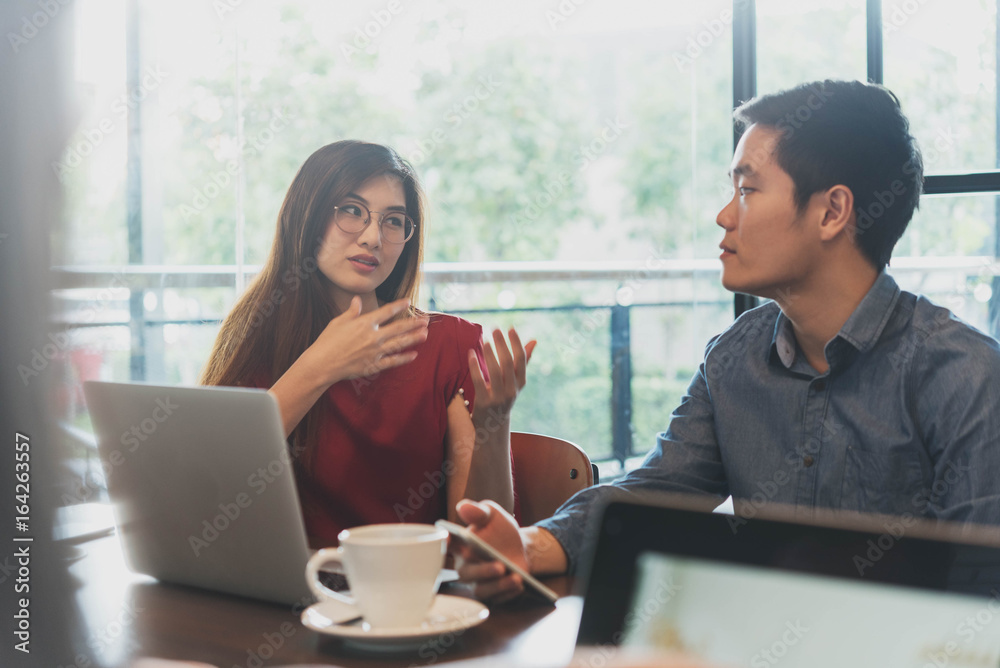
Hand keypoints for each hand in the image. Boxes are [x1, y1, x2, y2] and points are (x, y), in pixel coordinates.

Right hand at [307, 296, 427, 386]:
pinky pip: (392, 361)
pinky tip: (414, 355)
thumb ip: (352, 311)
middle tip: (426, 320)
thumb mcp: (338, 322)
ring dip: (413, 339)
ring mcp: (375, 352)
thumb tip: (357, 300)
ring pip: (399, 344)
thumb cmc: (327, 341)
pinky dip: (403, 358)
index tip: (409, 302)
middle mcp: (373, 337)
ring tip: (425, 334)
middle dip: (413, 323)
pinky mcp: (373, 365)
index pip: (386, 312)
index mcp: (364, 323)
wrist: (322, 364)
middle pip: (398, 328)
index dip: (399, 306)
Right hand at [452, 499, 527, 602]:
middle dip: (483, 572)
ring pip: (481, 590)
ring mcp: (479, 581)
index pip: (446, 546)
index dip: (441, 544)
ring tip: (515, 578)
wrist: (520, 545)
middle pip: (466, 574)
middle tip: (500, 567)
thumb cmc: (499, 529)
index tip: (447, 538)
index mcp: (461, 545)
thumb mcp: (491, 514)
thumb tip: (463, 507)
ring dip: (498, 586)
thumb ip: (478, 512)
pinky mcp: (493, 593)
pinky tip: (520, 583)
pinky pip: (498, 598)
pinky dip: (509, 592)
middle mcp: (466, 566)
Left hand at [468, 327, 536, 420]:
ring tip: (485, 340)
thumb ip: (523, 361)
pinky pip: (479, 381)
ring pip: (495, 371)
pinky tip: (471, 354)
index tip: (510, 328)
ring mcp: (498, 397)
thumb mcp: (515, 381)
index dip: (516, 343)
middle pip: (508, 363)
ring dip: (490, 354)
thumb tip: (534, 341)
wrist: (493, 426)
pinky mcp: (484, 402)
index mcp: (520, 382)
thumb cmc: (503, 397)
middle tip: (495, 329)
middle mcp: (512, 390)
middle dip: (502, 344)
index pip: (521, 359)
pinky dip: (475, 366)